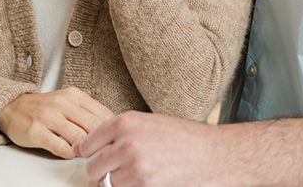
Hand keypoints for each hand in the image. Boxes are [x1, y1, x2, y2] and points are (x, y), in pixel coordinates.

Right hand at [0, 87, 114, 158]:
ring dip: (85, 150)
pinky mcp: (36, 131)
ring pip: (79, 138)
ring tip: (86, 154)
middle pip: (93, 126)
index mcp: (74, 95)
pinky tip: (69, 153)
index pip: (103, 114)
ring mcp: (48, 116)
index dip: (112, 131)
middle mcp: (61, 103)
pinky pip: (61, 148)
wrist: (12, 108)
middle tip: (103, 152)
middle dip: (100, 143)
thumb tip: (113, 130)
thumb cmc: (44, 109)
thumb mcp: (69, 103)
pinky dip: (69, 154)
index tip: (114, 141)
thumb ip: (88, 114)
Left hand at [74, 111, 216, 186]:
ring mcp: (135, 168)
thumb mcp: (149, 123)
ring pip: (107, 184)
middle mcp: (127, 143)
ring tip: (133, 175)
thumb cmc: (186, 138)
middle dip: (99, 171)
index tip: (86, 156)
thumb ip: (121, 132)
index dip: (86, 152)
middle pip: (92, 167)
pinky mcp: (146, 186)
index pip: (87, 143)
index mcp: (125, 122)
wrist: (215, 155)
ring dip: (115, 183)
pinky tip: (143, 181)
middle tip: (110, 171)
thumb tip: (96, 145)